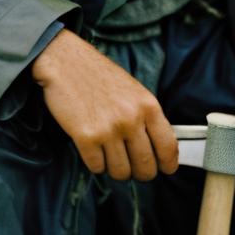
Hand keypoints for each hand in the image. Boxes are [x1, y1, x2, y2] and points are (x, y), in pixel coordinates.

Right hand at [31, 29, 178, 180]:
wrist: (66, 62)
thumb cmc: (99, 76)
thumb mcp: (134, 91)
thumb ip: (147, 117)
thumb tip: (159, 149)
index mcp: (148, 105)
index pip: (168, 147)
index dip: (168, 164)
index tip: (164, 169)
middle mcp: (131, 119)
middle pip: (146, 167)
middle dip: (140, 172)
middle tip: (132, 166)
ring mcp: (109, 129)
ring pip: (121, 172)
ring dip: (115, 168)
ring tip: (109, 153)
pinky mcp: (86, 137)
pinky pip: (97, 168)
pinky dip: (95, 163)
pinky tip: (93, 148)